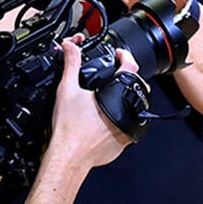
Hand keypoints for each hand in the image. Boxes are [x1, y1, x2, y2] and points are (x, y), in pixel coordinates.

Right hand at [48, 38, 134, 167]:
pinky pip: (130, 123)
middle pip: (135, 85)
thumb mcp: (67, 90)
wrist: (68, 156)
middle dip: (125, 78)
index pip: (130, 65)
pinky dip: (121, 117)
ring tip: (107, 98)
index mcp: (118, 92)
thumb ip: (71, 64)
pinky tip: (105, 118)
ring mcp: (131, 124)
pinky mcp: (128, 139)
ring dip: (124, 99)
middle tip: (111, 77)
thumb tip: (70, 48)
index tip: (119, 54)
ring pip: (134, 104)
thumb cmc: (68, 128)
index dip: (124, 56)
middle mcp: (129, 108)